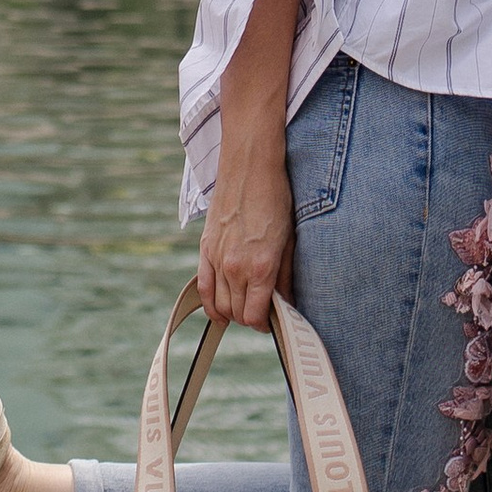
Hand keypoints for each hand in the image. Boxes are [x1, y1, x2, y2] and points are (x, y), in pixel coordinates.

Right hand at [198, 121, 293, 326]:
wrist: (249, 166)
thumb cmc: (276, 199)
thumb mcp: (289, 239)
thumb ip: (286, 276)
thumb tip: (286, 303)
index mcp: (261, 267)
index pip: (254, 317)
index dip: (265, 324)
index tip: (273, 320)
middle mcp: (235, 267)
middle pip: (236, 313)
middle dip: (250, 317)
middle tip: (263, 311)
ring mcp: (217, 258)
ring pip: (219, 304)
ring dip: (232, 311)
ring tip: (246, 305)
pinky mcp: (205, 248)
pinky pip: (203, 287)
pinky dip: (210, 304)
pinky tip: (219, 311)